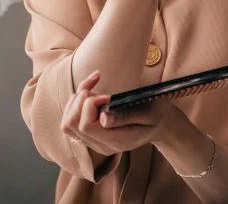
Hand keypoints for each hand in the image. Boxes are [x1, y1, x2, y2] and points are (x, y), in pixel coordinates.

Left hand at [60, 71, 176, 153]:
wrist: (160, 123)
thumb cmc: (156, 114)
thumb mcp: (148, 112)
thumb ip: (125, 115)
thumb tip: (102, 118)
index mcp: (116, 141)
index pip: (85, 126)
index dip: (90, 105)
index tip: (108, 96)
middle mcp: (101, 145)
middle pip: (71, 124)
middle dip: (81, 101)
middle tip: (101, 93)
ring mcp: (95, 140)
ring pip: (67, 122)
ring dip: (77, 99)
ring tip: (96, 89)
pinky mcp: (91, 132)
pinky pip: (72, 117)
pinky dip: (78, 97)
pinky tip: (94, 83)